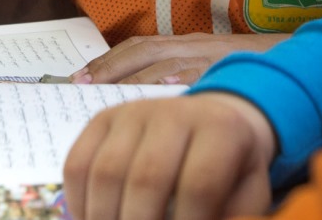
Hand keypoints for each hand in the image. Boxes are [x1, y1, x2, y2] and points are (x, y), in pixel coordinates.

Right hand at [64, 92, 276, 219]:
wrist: (212, 120)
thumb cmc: (230, 170)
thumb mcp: (246, 194)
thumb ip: (230, 218)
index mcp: (220, 129)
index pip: (199, 183)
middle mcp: (173, 113)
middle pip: (146, 178)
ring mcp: (132, 112)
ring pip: (104, 173)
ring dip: (103, 219)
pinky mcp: (102, 119)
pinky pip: (76, 165)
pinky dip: (79, 204)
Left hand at [73, 33, 288, 84]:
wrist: (305, 56)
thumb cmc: (254, 69)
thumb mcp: (210, 67)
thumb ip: (179, 76)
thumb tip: (138, 100)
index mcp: (187, 44)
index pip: (138, 46)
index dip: (107, 60)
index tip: (78, 78)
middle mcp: (196, 44)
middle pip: (144, 49)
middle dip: (110, 66)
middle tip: (82, 86)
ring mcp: (215, 55)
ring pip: (168, 59)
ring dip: (135, 75)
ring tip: (109, 92)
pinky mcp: (234, 66)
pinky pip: (204, 72)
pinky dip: (182, 80)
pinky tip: (164, 91)